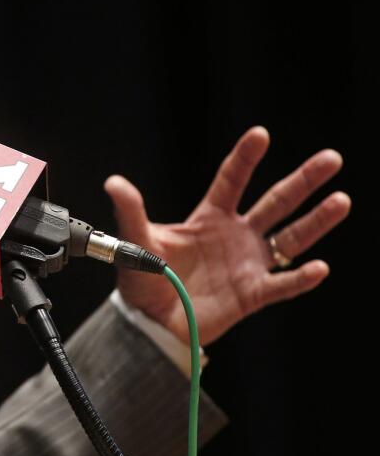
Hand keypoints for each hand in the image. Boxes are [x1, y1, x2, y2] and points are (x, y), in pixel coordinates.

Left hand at [103, 126, 348, 345]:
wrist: (149, 321)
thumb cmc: (144, 278)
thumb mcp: (136, 242)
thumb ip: (130, 212)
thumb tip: (113, 182)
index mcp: (209, 218)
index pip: (232, 180)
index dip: (245, 158)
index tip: (261, 134)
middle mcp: (236, 235)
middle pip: (276, 202)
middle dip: (303, 181)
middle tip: (331, 159)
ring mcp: (248, 263)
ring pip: (290, 238)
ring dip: (316, 221)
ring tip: (342, 200)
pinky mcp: (252, 293)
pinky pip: (282, 284)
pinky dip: (300, 278)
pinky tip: (318, 268)